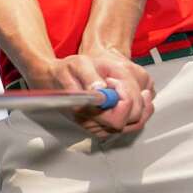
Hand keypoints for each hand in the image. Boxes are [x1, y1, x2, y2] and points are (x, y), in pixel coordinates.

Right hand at [26, 53, 152, 137]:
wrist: (54, 79)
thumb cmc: (66, 71)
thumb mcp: (78, 65)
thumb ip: (89, 76)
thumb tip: (101, 89)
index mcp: (85, 110)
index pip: (118, 117)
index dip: (123, 97)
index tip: (114, 81)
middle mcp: (92, 123)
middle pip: (129, 121)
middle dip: (133, 99)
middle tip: (120, 82)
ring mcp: (99, 127)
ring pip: (134, 124)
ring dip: (139, 105)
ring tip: (127, 87)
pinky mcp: (103, 127)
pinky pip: (130, 124)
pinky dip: (136, 110)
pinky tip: (130, 96)